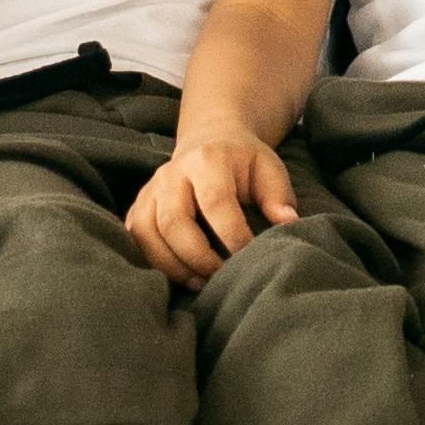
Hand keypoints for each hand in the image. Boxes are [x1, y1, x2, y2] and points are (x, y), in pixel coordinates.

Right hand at [126, 132, 300, 283]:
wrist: (209, 141)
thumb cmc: (243, 162)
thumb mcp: (268, 168)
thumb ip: (278, 197)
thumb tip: (288, 225)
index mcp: (207, 160)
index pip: (216, 202)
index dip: (233, 236)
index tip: (250, 258)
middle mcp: (172, 173)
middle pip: (173, 221)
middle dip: (198, 257)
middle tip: (221, 278)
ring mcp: (150, 190)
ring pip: (147, 233)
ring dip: (172, 265)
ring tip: (200, 283)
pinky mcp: (138, 207)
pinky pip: (135, 239)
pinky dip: (153, 262)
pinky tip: (180, 275)